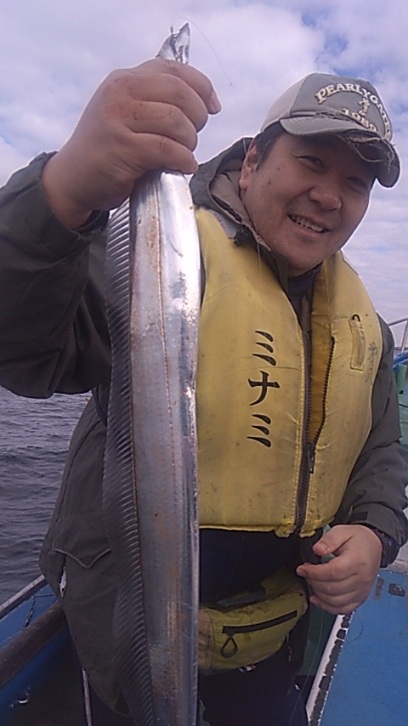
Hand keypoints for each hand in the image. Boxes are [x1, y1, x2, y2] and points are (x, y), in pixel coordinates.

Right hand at [41, 58, 220, 226]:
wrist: (73, 179)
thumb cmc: (106, 150)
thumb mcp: (126, 113)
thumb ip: (156, 101)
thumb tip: (204, 102)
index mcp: (125, 79)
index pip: (174, 70)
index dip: (202, 87)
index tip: (212, 107)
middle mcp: (120, 92)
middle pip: (180, 94)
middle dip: (198, 118)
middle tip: (193, 137)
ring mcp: (119, 119)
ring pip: (176, 122)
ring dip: (189, 142)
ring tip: (184, 153)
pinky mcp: (122, 148)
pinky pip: (167, 149)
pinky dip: (183, 160)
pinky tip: (183, 166)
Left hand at [296, 524, 381, 614]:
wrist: (374, 546)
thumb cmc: (359, 539)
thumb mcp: (342, 531)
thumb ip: (329, 539)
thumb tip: (317, 549)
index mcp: (357, 561)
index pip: (333, 572)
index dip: (314, 572)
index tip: (302, 569)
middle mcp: (361, 579)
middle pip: (332, 588)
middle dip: (313, 581)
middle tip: (306, 573)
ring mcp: (361, 591)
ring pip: (336, 601)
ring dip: (318, 594)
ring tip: (312, 581)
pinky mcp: (360, 598)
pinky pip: (343, 609)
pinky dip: (328, 607)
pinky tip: (317, 599)